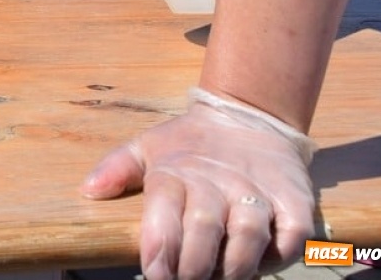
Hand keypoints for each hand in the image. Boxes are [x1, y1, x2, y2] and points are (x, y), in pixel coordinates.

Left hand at [81, 89, 316, 279]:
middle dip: (194, 268)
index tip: (156, 275)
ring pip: (249, 236)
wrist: (248, 116)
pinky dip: (280, 255)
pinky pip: (292, 234)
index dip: (159, 250)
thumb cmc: (190, 145)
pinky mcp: (293, 199)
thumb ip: (118, 169)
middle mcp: (216, 183)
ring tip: (222, 278)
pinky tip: (262, 262)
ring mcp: (256, 191)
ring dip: (235, 267)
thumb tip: (87, 191)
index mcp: (176, 173)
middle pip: (204, 230)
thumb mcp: (148, 147)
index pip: (164, 214)